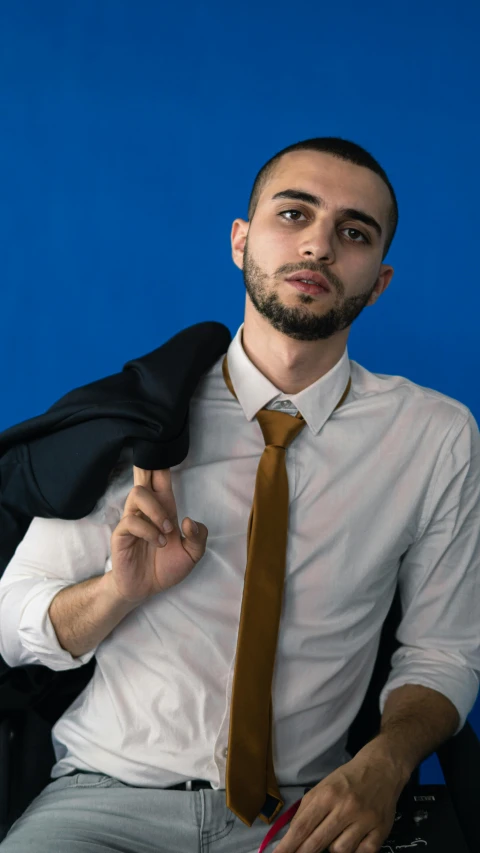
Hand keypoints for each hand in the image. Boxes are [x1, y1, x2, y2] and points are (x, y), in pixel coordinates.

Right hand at [110, 465, 207, 603]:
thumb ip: (198, 537)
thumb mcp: (192, 554)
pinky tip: (158, 543)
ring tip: (166, 530)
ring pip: (138, 493)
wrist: (145, 589)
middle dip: (148, 465)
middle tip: (153, 462)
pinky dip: (149, 531)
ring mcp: (133, 520)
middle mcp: (147, 510)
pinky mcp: (121, 535)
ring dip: (156, 509)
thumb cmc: (166, 567)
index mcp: (164, 508)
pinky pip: (131, 522)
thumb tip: (189, 520)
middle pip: (143, 476)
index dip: (161, 463)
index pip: (160, 478)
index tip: (165, 446)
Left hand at [274, 742, 406, 852]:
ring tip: (333, 837)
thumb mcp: (322, 786)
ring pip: (340, 850)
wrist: (381, 768)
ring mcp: (365, 820)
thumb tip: (291, 836)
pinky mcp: (381, 830)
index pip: (302, 826)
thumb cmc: (347, 779)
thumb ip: (306, 810)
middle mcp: (345, 807)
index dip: (288, 845)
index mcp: (327, 794)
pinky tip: (352, 842)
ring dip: (333, 849)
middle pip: (317, 842)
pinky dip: (355, 852)